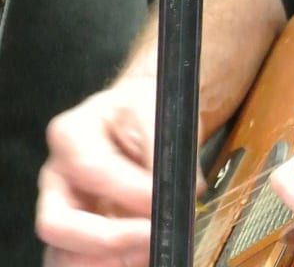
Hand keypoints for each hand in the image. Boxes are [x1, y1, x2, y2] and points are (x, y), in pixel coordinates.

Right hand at [36, 77, 158, 266]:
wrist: (148, 117)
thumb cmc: (149, 108)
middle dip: (108, 238)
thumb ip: (161, 152)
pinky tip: (143, 255)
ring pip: (63, 256)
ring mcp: (61, 211)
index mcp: (71, 134)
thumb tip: (173, 196)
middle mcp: (56, 178)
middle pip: (56, 224)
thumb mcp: (158, 109)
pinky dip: (114, 264)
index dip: (130, 191)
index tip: (164, 202)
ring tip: (152, 247)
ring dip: (111, 259)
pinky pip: (81, 265)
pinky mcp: (73, 239)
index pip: (91, 169)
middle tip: (153, 236)